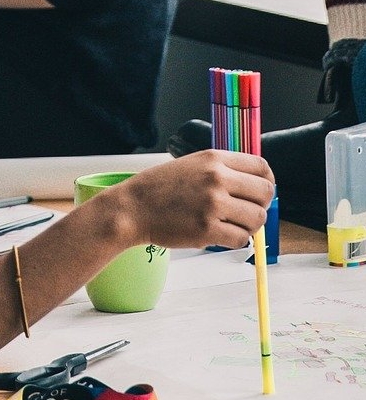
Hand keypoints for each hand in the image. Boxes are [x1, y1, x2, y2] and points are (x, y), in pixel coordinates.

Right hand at [121, 151, 274, 250]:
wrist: (132, 208)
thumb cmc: (159, 189)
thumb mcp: (191, 164)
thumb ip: (221, 170)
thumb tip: (254, 186)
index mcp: (214, 159)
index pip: (261, 167)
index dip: (266, 182)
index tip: (259, 193)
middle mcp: (216, 178)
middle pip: (265, 193)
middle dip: (260, 205)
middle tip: (246, 213)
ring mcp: (212, 204)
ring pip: (256, 218)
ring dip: (249, 226)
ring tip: (232, 226)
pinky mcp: (207, 229)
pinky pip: (240, 238)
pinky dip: (236, 240)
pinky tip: (222, 236)